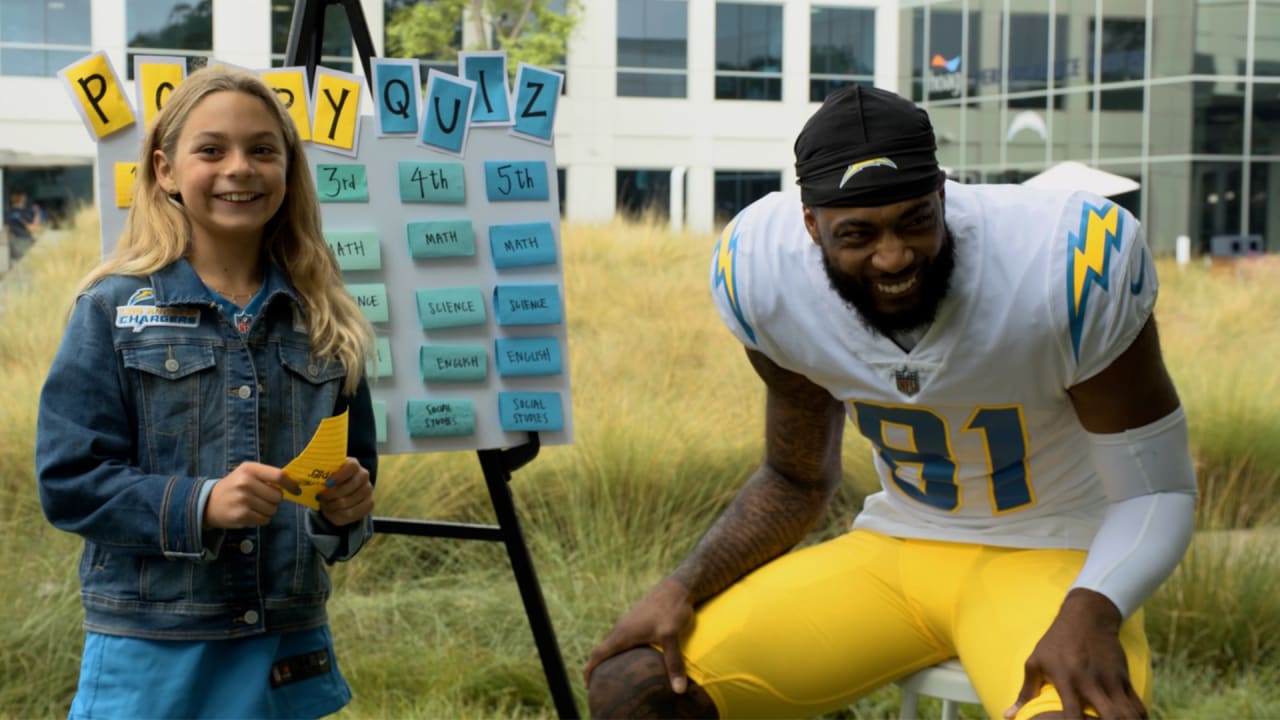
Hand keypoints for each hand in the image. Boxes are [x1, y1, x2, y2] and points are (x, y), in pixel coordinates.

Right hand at [205, 462, 298, 528]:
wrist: (208, 502)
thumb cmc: (234, 486)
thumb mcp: (247, 473)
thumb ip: (267, 476)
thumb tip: (293, 485)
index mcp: (249, 469)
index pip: (278, 475)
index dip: (290, 484)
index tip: (296, 490)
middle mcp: (245, 482)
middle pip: (278, 495)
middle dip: (275, 500)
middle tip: (263, 499)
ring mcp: (243, 499)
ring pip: (273, 509)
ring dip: (268, 510)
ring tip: (255, 506)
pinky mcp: (241, 515)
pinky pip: (264, 520)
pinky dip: (261, 519)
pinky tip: (250, 514)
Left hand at [317, 457, 373, 526]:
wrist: (342, 490)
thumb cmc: (330, 480)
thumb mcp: (324, 473)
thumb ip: (314, 473)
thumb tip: (294, 481)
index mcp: (354, 464)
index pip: (351, 467)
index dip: (339, 476)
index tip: (326, 484)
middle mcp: (364, 476)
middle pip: (348, 488)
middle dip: (331, 495)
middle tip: (320, 498)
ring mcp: (368, 490)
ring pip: (348, 503)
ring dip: (332, 506)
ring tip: (324, 505)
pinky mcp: (369, 503)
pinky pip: (352, 514)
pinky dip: (338, 515)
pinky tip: (331, 512)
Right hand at [583, 576, 694, 693]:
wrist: (678, 587)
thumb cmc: (671, 609)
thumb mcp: (671, 636)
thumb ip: (673, 663)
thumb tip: (679, 690)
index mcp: (623, 633)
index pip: (598, 653)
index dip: (590, 670)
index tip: (587, 685)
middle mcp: (623, 628)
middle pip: (605, 650)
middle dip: (600, 668)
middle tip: (602, 688)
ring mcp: (630, 623)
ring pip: (616, 644)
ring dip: (612, 658)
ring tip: (617, 677)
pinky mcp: (640, 620)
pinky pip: (626, 639)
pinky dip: (624, 651)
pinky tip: (636, 659)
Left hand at [1005, 588, 1146, 719]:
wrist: (1087, 617)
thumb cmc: (1056, 642)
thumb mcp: (1036, 662)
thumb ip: (1025, 692)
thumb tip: (1008, 716)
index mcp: (1067, 681)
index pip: (1073, 717)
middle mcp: (1092, 684)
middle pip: (1112, 718)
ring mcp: (1111, 681)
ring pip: (1130, 714)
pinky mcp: (1124, 678)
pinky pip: (1138, 706)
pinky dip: (1138, 718)